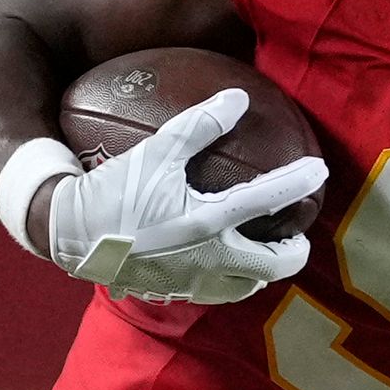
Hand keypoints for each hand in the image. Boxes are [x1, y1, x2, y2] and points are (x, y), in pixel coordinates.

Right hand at [42, 87, 325, 304]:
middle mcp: (210, 259)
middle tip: (296, 232)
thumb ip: (200, 123)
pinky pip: (218, 291)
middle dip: (295, 250)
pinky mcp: (175, 292)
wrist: (69, 236)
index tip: (320, 171)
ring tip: (265, 249)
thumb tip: (238, 98)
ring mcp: (195, 281)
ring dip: (264, 269)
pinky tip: (222, 260)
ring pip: (249, 285)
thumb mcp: (156, 151)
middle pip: (276, 265)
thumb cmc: (111, 189)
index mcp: (209, 222)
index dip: (299, 182)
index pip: (269, 200)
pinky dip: (232, 278)